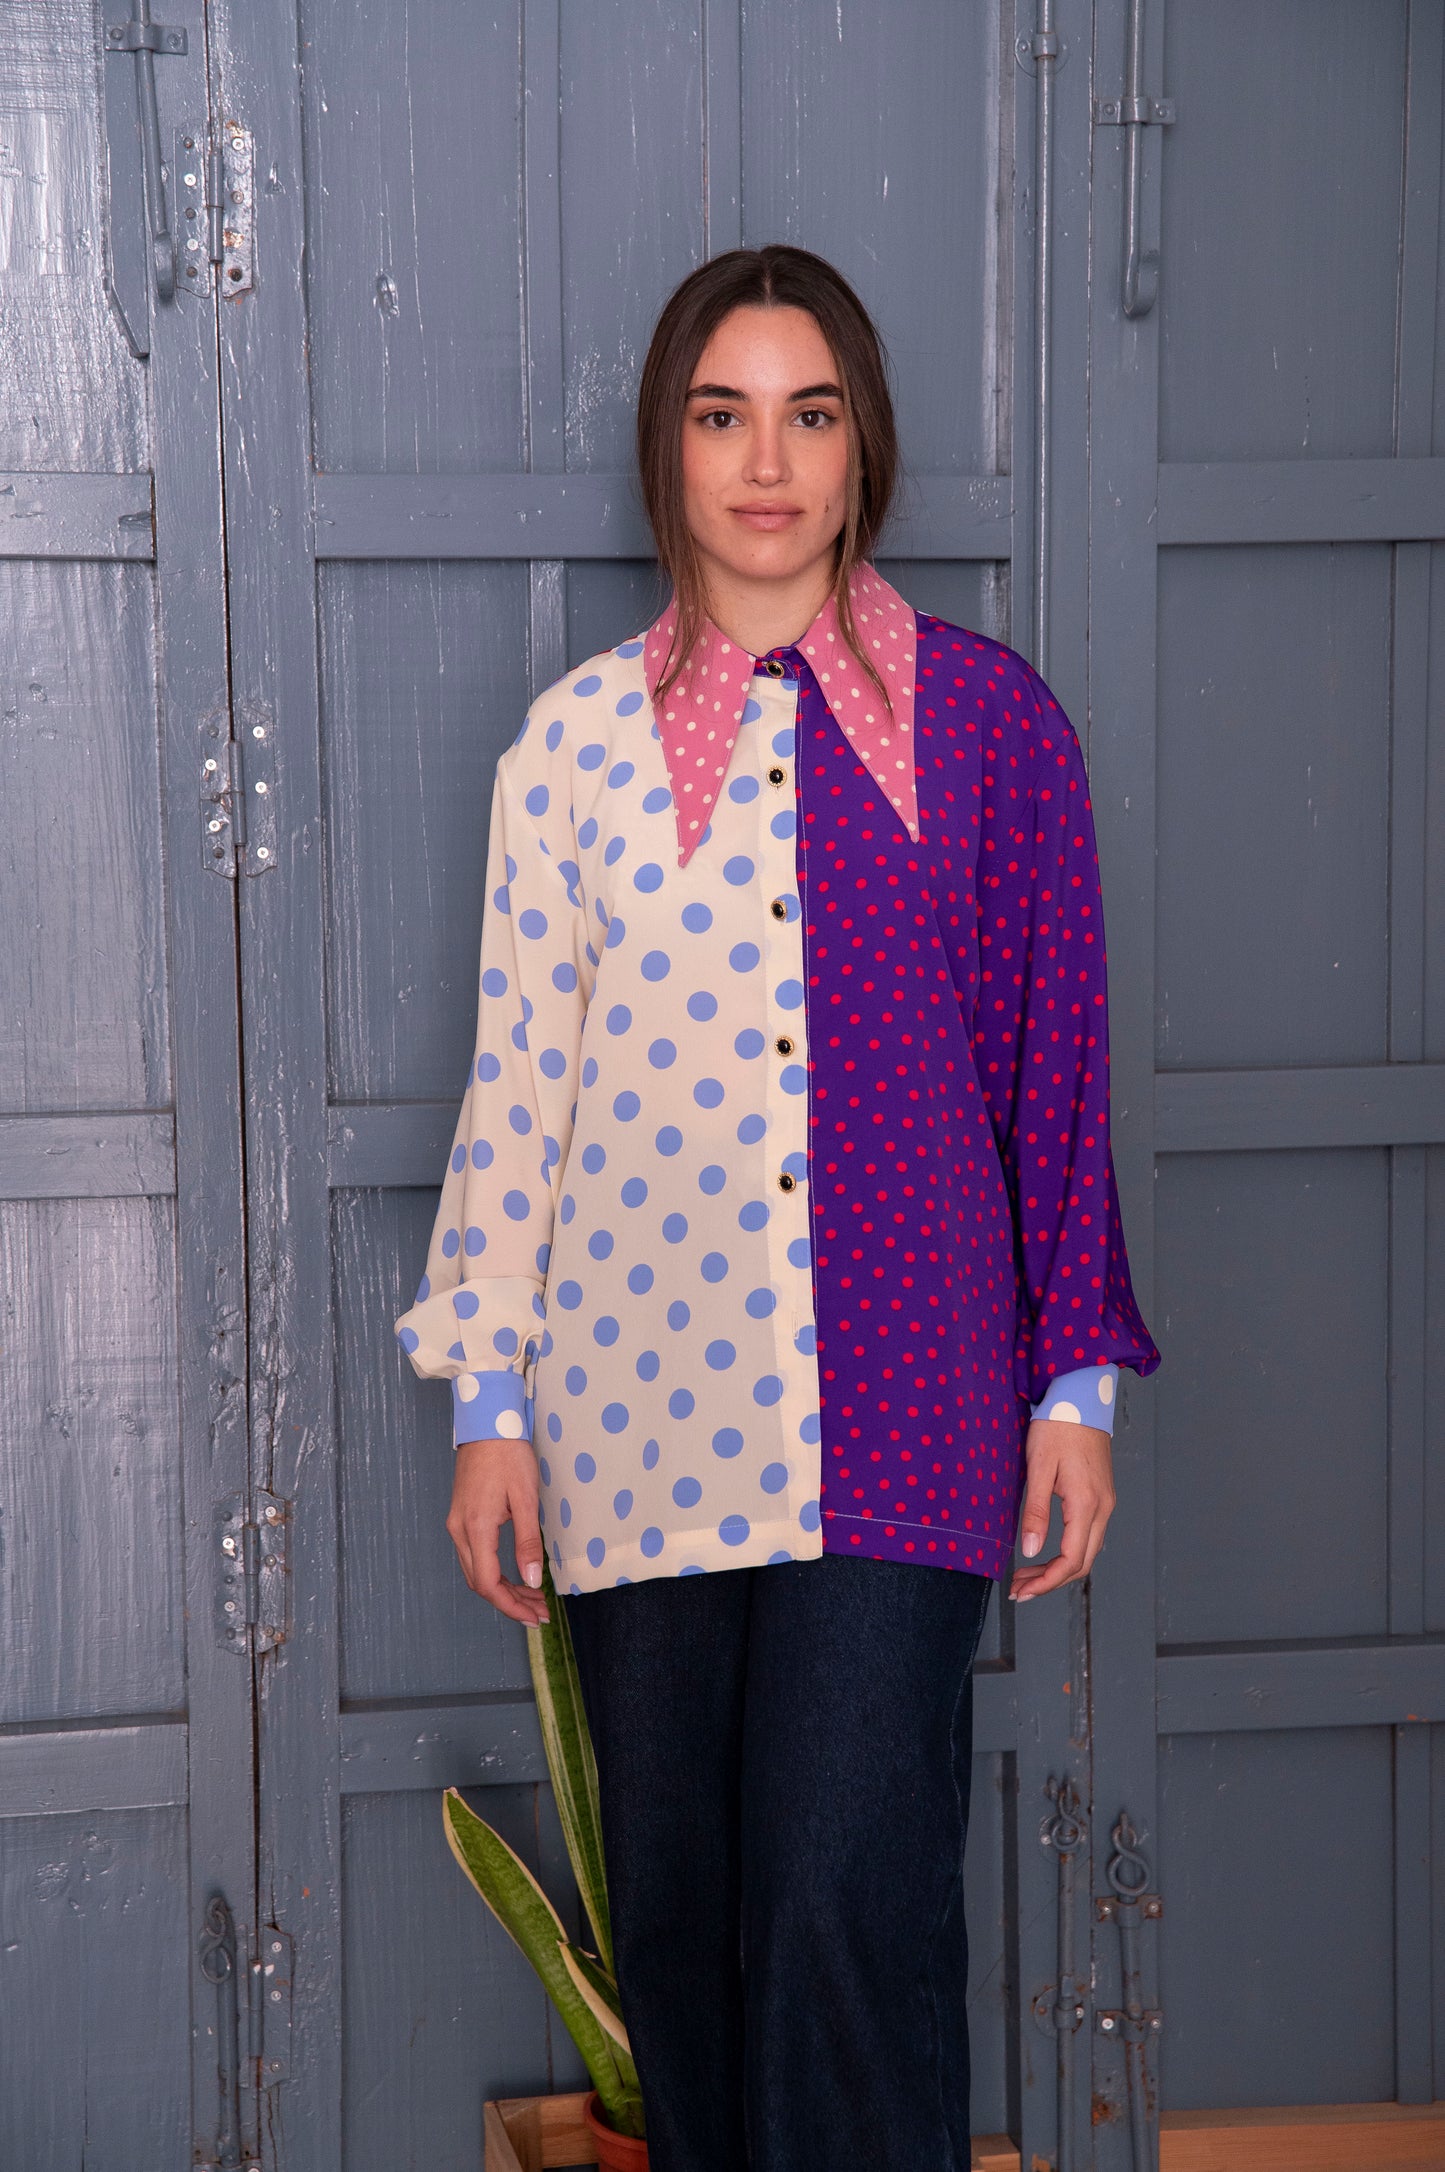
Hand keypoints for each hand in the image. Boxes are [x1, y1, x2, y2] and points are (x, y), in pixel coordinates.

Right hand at [446, 1438, 549, 1626]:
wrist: (487, 1423)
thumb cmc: (508, 1455)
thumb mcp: (526, 1498)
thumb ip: (527, 1542)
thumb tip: (531, 1581)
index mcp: (476, 1528)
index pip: (488, 1584)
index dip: (511, 1606)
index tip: (534, 1617)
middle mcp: (459, 1530)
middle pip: (479, 1583)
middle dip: (509, 1602)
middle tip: (539, 1611)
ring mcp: (457, 1524)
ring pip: (476, 1571)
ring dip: (503, 1588)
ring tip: (532, 1597)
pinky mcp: (461, 1516)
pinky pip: (474, 1556)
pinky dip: (494, 1571)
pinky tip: (515, 1573)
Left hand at [1008, 1419, 1115, 1602]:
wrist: (1081, 1399)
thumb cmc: (1058, 1427)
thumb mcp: (1039, 1468)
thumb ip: (1036, 1512)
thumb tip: (1031, 1552)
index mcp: (1087, 1504)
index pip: (1071, 1561)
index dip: (1047, 1582)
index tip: (1024, 1590)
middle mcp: (1102, 1508)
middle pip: (1082, 1563)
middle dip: (1051, 1582)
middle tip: (1021, 1589)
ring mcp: (1105, 1502)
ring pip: (1087, 1551)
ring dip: (1058, 1568)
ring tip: (1027, 1574)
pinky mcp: (1101, 1496)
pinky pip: (1088, 1536)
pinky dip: (1068, 1552)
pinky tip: (1047, 1552)